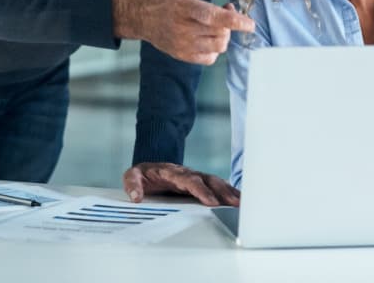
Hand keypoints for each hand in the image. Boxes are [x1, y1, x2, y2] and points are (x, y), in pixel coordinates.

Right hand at [112, 0, 253, 64]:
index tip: (250, 24)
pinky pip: (209, 59)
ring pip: (218, 47)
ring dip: (224, 35)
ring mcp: (182, 45)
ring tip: (217, 24)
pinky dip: (215, 49)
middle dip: (231, 22)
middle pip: (220, 33)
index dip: (235, 21)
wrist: (140, 15)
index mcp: (184, 7)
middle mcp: (183, 28)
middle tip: (226, 9)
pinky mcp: (182, 55)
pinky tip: (209, 37)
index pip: (213, 17)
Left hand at [122, 162, 240, 206]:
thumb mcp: (132, 176)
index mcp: (172, 171)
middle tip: (234, 204)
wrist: (149, 168)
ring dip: (229, 192)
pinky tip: (240, 201)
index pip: (189, 180)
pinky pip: (217, 186)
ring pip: (215, 182)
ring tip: (242, 204)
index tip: (211, 202)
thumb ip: (132, 184)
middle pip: (207, 180)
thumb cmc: (143, 175)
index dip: (201, 190)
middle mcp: (187, 173)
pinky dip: (229, 192)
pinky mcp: (201, 183)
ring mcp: (196, 177)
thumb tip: (136, 197)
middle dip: (222, 191)